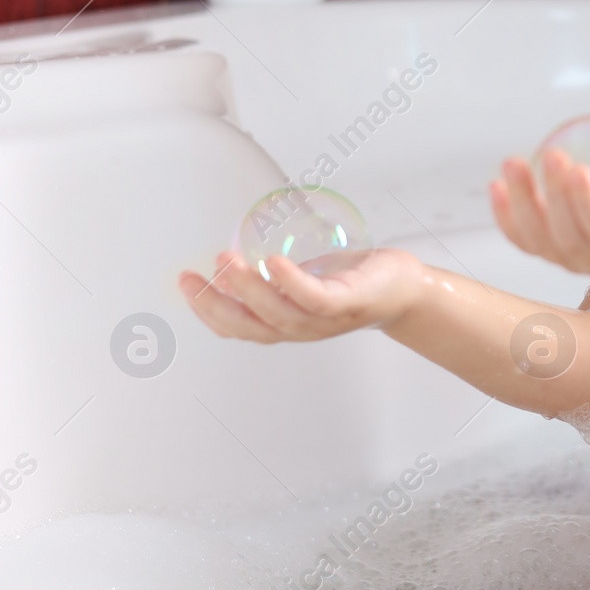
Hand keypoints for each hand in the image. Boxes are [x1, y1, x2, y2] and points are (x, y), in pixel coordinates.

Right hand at [176, 246, 426, 342]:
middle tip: (192, 277)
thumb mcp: (302, 279)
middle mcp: (302, 327)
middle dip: (216, 305)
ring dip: (248, 289)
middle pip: (251, 326)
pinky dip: (292, 284)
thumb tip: (228, 268)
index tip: (185, 283)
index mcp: (286, 322)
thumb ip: (269, 280)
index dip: (207, 310)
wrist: (403, 288)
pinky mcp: (348, 302)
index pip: (238, 326)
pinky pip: (315, 299)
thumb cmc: (351, 282)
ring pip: (279, 313)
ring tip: (226, 262)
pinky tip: (274, 263)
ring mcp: (326, 318)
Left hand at [491, 148, 589, 272]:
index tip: (580, 169)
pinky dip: (506, 217)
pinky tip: (496, 186)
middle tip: (554, 156)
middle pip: (572, 236)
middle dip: (557, 195)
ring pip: (542, 241)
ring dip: (523, 202)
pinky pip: (526, 241)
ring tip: (514, 162)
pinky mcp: (557, 250)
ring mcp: (577, 258)